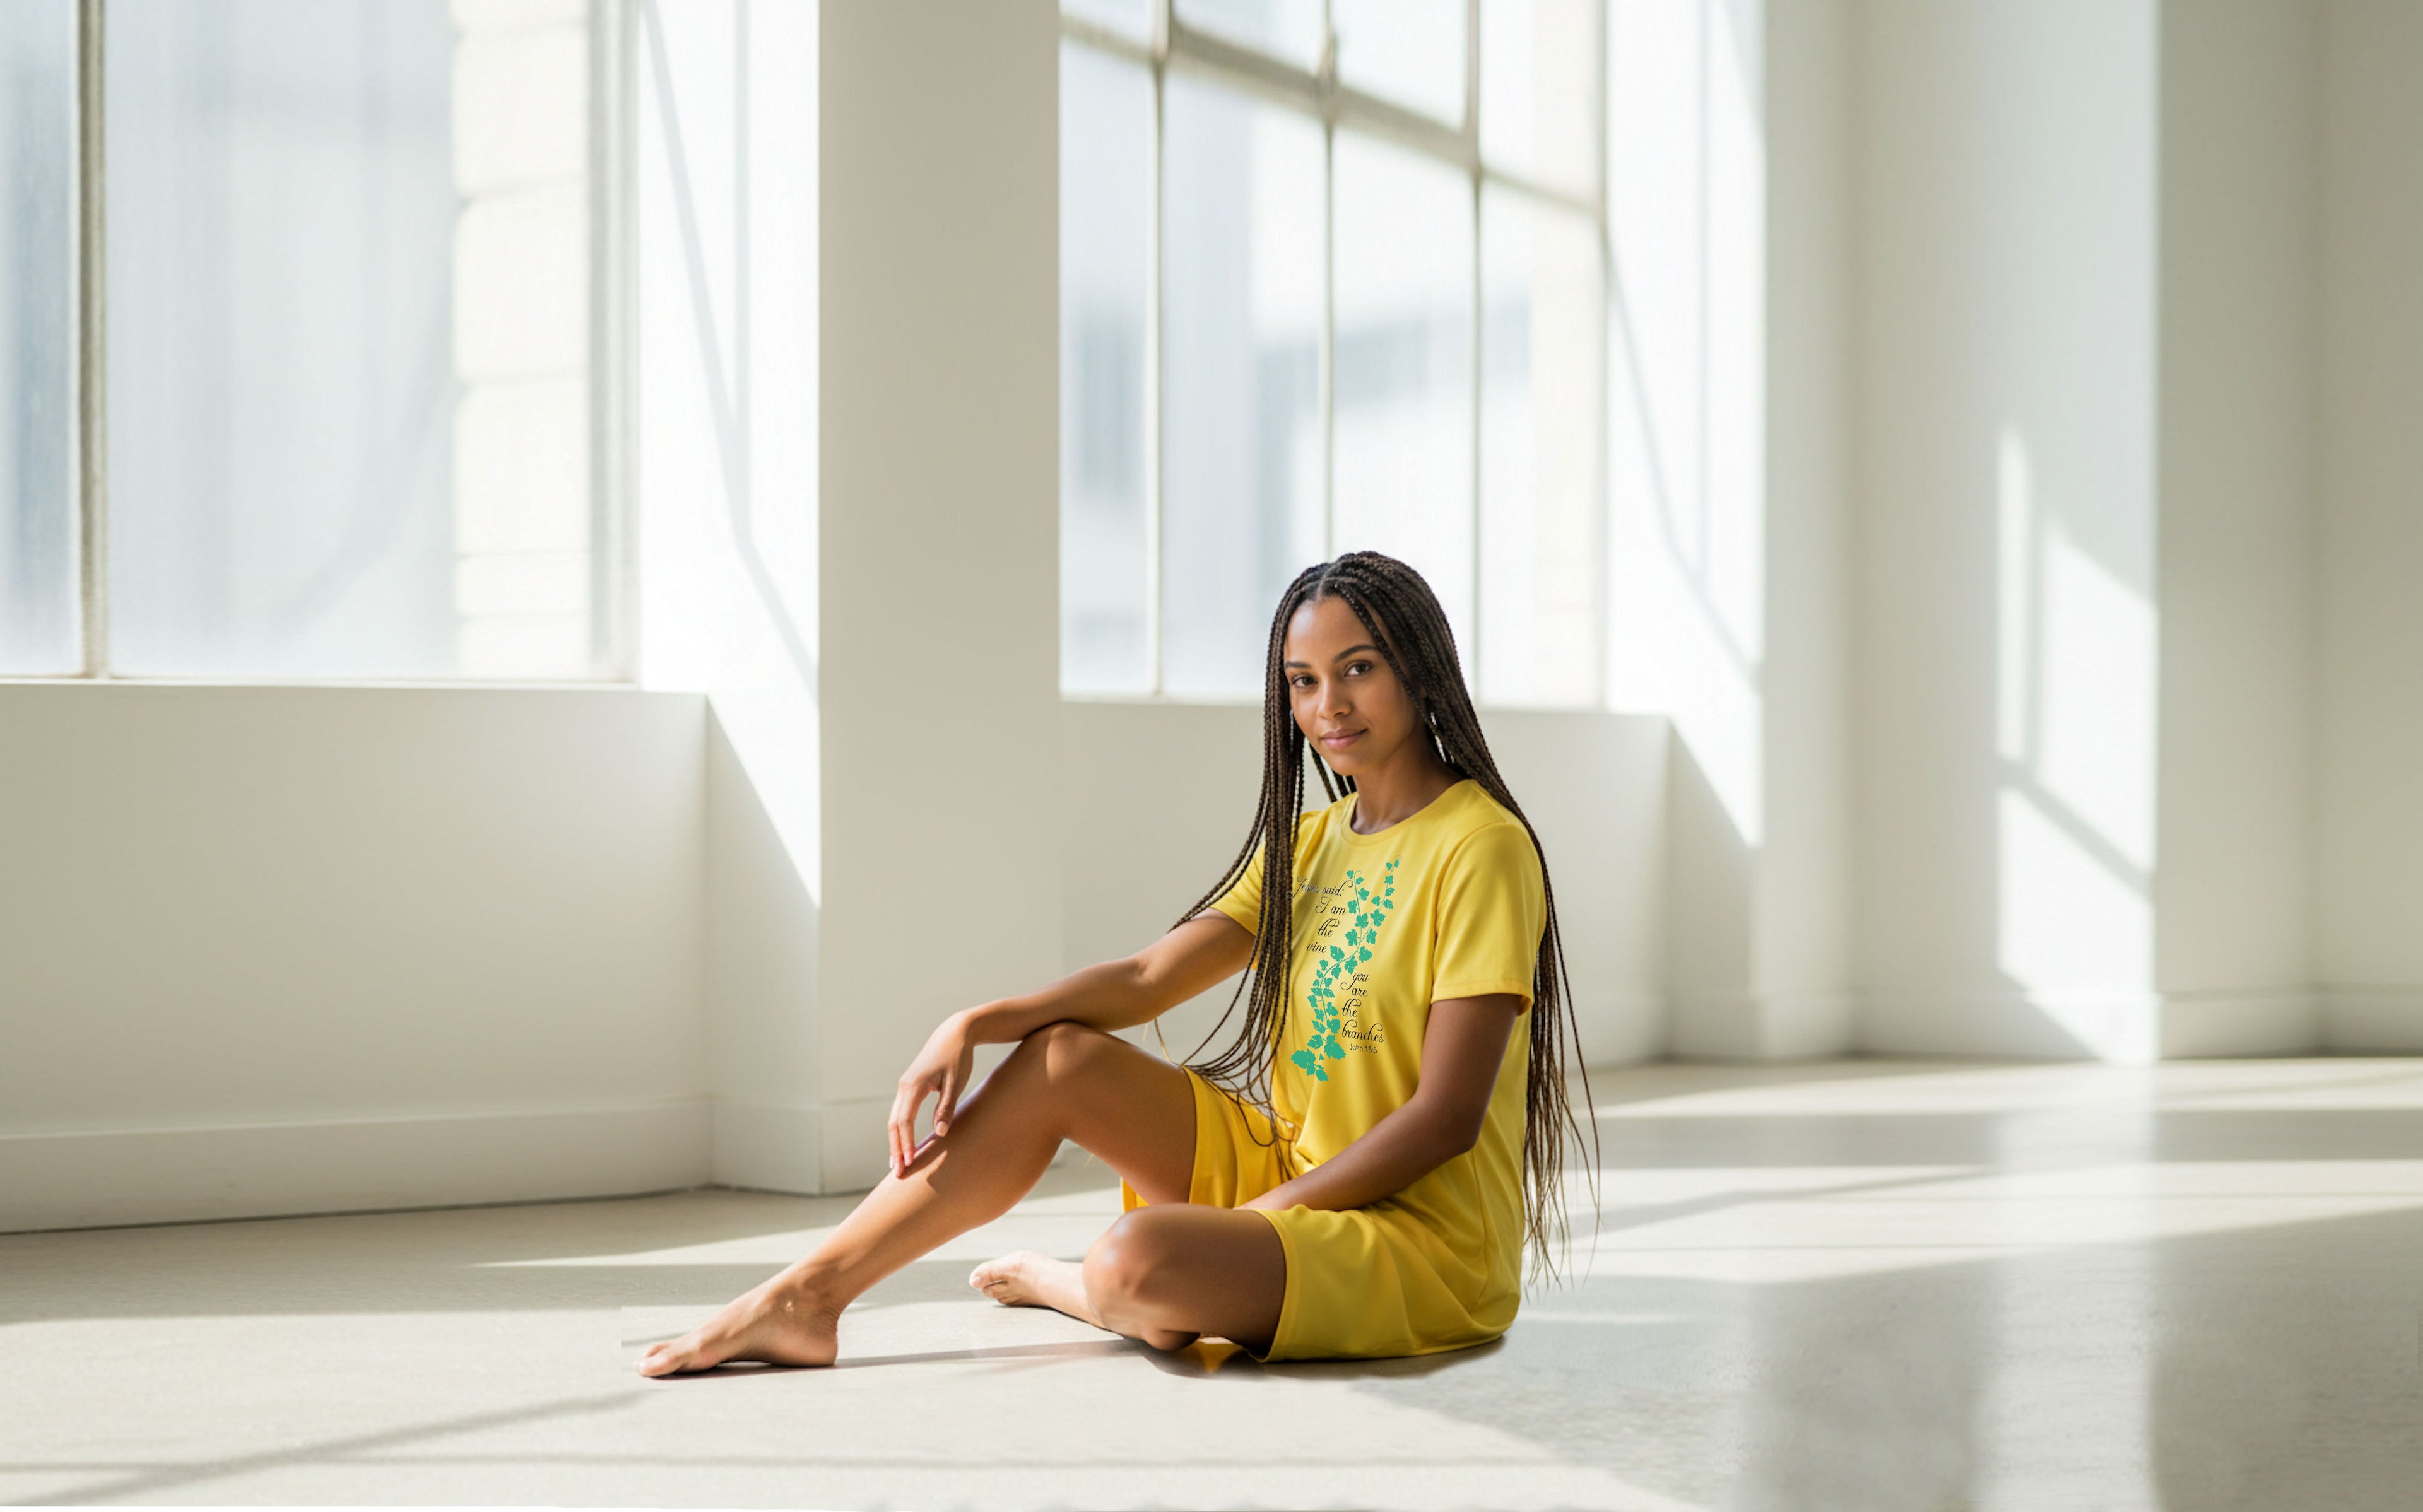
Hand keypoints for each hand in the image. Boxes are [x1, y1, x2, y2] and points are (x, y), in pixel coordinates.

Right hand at [889, 1012, 976, 1177]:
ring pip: (894, 1119)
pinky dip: (899, 1131)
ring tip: (897, 1164)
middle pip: (894, 1123)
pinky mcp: (909, 1086)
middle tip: (897, 1173)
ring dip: (895, 1142)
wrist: (954, 1033)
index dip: (905, 1144)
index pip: (904, 1121)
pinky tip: (903, 1144)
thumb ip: (947, 1108)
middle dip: (895, 1149)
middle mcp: (904, 1086)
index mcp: (914, 1086)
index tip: (908, 1163)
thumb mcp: (956, 1083)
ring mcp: (904, 1086)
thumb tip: (940, 1133)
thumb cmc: (958, 1057)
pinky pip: (900, 1113)